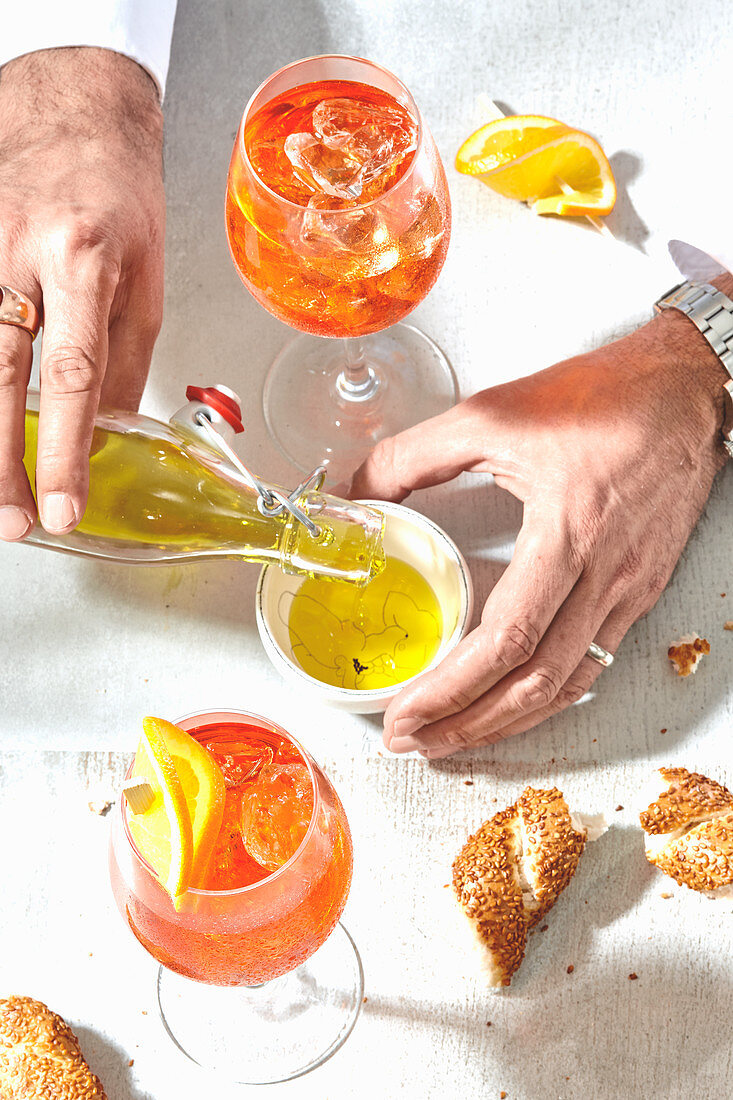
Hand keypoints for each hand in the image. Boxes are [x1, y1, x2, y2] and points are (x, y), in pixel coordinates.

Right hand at [0, 47, 164, 541]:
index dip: (67, 450)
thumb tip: (108, 437)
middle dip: (1, 461)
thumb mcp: (145, 281)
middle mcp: (18, 252)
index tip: (65, 506)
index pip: (74, 374)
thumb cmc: (119, 193)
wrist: (71, 108)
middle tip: (12, 523)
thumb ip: (124, 362)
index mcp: (83, 258)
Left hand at [351, 287, 729, 757]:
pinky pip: (593, 663)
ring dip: (506, 721)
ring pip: (567, 685)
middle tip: (413, 742)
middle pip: (534, 684)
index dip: (449, 690)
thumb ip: (412, 454)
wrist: (687, 388)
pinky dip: (546, 695)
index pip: (505, 641)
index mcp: (567, 535)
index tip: (403, 712)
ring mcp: (629, 590)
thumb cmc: (604, 397)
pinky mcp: (640, 590)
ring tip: (453, 736)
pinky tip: (513, 702)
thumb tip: (355, 493)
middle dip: (468, 725)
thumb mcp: (492, 414)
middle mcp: (605, 577)